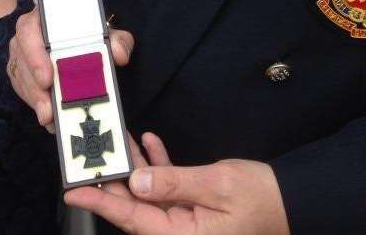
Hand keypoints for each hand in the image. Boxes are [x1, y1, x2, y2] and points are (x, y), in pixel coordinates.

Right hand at [7, 6, 133, 129]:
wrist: (84, 39)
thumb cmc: (90, 33)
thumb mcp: (107, 33)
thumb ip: (117, 39)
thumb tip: (118, 54)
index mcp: (45, 17)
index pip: (30, 29)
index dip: (34, 54)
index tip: (48, 78)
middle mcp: (28, 33)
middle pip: (21, 59)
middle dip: (34, 88)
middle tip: (49, 109)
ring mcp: (22, 54)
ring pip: (20, 78)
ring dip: (35, 100)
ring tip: (50, 119)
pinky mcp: (22, 72)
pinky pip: (23, 90)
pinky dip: (36, 104)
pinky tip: (49, 118)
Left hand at [65, 137, 288, 234]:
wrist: (292, 201)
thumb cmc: (260, 197)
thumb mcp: (217, 185)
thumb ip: (174, 183)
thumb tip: (136, 182)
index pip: (131, 218)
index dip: (100, 201)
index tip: (73, 190)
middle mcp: (178, 232)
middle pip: (135, 206)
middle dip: (112, 180)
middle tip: (88, 157)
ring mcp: (186, 221)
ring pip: (149, 194)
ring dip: (135, 167)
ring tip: (118, 139)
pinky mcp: (196, 208)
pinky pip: (168, 187)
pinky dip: (159, 165)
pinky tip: (150, 142)